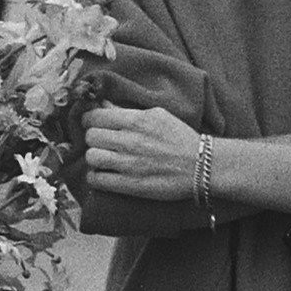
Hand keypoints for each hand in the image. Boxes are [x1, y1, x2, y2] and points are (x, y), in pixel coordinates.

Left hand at [82, 102, 207, 203]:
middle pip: (90, 136)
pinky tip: (103, 174)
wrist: (201, 166)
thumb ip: (128, 110)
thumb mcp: (158, 115)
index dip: (90, 119)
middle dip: (93, 138)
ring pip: (91, 157)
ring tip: (102, 158)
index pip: (96, 116)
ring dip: (94, 157)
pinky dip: (95, 177)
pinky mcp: (130, 185)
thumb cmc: (180, 138)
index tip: (93, 122)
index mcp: (137, 120)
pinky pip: (97, 180)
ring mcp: (129, 164)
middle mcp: (130, 141)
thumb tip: (103, 105)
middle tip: (101, 141)